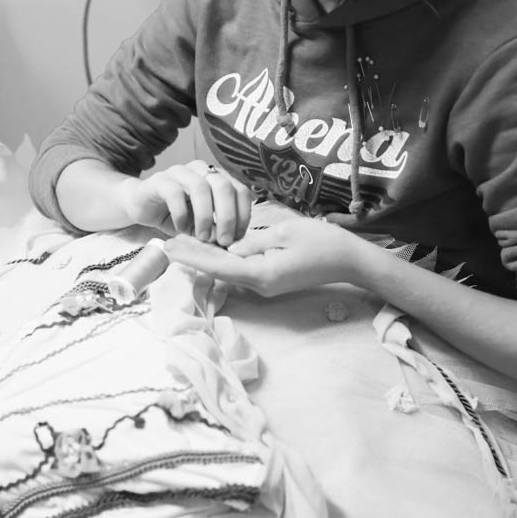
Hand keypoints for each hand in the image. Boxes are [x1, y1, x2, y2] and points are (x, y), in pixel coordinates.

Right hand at [120, 160, 251, 245]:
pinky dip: (181, 213)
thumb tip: (231, 240)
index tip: (238, 237)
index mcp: (217, 178)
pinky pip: (174, 193)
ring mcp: (180, 172)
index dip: (243, 214)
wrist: (141, 206)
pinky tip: (180, 229)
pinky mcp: (160, 180)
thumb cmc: (176, 216)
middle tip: (224, 240)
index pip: (240, 190)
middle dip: (228, 216)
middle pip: (224, 186)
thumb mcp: (201, 226)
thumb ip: (216, 229)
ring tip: (203, 237)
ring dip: (205, 216)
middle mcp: (201, 170)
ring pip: (200, 187)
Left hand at [164, 215, 366, 296]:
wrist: (349, 260)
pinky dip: (224, 259)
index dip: (192, 256)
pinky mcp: (272, 279)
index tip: (170, 246)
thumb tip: (230, 248)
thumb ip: (254, 241)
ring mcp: (266, 284)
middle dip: (193, 256)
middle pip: (219, 270)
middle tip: (166, 243)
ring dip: (207, 257)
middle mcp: (260, 285)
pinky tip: (212, 247)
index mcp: (261, 273)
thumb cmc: (322, 241)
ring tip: (182, 243)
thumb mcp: (285, 232)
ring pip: (229, 270)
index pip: (218, 266)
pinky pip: (242, 270)